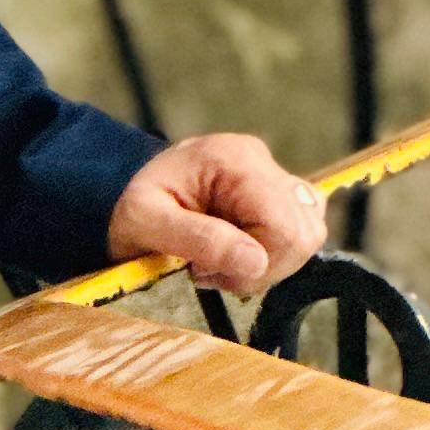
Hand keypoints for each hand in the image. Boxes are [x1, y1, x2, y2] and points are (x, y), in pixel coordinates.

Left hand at [106, 131, 329, 295]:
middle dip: (261, 266)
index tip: (208, 270)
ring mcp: (272, 177)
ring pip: (308, 234)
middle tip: (209, 269)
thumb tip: (255, 263)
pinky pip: (300, 232)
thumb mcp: (145, 222)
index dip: (257, 260)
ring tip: (218, 262)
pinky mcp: (276, 195)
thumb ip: (201, 240)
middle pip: (303, 231)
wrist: (120, 196)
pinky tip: (233, 254)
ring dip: (266, 263)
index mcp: (233, 160)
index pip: (283, 224)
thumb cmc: (128, 207)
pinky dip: (272, 255)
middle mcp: (261, 161)